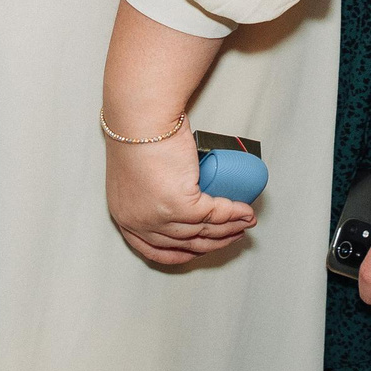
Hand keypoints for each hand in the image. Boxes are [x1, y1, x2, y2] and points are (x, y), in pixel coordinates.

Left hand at [106, 131, 253, 266]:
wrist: (141, 117)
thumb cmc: (136, 132)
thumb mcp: (135, 173)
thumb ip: (149, 190)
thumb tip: (179, 191)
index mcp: (125, 216)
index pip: (153, 249)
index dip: (180, 253)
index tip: (198, 250)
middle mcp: (140, 222)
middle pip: (184, 243)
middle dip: (213, 243)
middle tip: (231, 235)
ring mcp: (159, 217)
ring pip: (202, 231)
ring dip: (229, 230)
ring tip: (244, 223)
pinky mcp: (179, 205)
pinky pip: (214, 215)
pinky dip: (234, 214)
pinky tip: (245, 212)